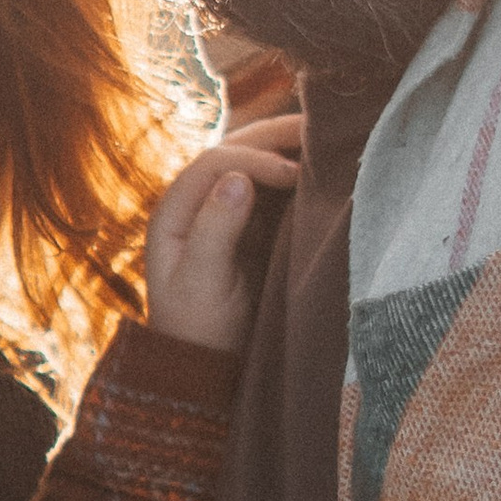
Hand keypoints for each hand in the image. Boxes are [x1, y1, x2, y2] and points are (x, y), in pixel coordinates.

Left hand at [143, 115, 301, 353]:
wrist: (207, 371)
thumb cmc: (199, 332)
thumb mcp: (202, 284)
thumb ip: (215, 229)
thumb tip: (239, 177)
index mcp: (174, 213)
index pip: (214, 162)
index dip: (255, 157)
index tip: (293, 175)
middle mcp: (196, 205)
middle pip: (233, 150)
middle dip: (274, 136)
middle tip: (319, 130)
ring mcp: (223, 214)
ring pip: (254, 164)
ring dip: (287, 149)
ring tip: (325, 141)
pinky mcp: (249, 229)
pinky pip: (272, 190)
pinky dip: (296, 176)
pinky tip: (322, 172)